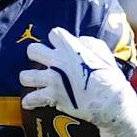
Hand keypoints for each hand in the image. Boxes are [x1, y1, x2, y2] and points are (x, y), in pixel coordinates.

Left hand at [19, 27, 136, 136]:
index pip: (53, 34)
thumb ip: (89, 43)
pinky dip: (29, 102)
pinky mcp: (52, 96)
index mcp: (70, 47)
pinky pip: (32, 98)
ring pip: (26, 76)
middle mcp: (58, 60)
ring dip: (28, 79)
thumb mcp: (103, 52)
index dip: (56, 40)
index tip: (59, 46)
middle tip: (42, 62)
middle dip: (35, 55)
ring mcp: (53, 79)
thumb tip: (79, 41)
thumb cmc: (110, 77)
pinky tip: (28, 103)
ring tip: (32, 81)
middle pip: (32, 50)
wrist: (110, 101)